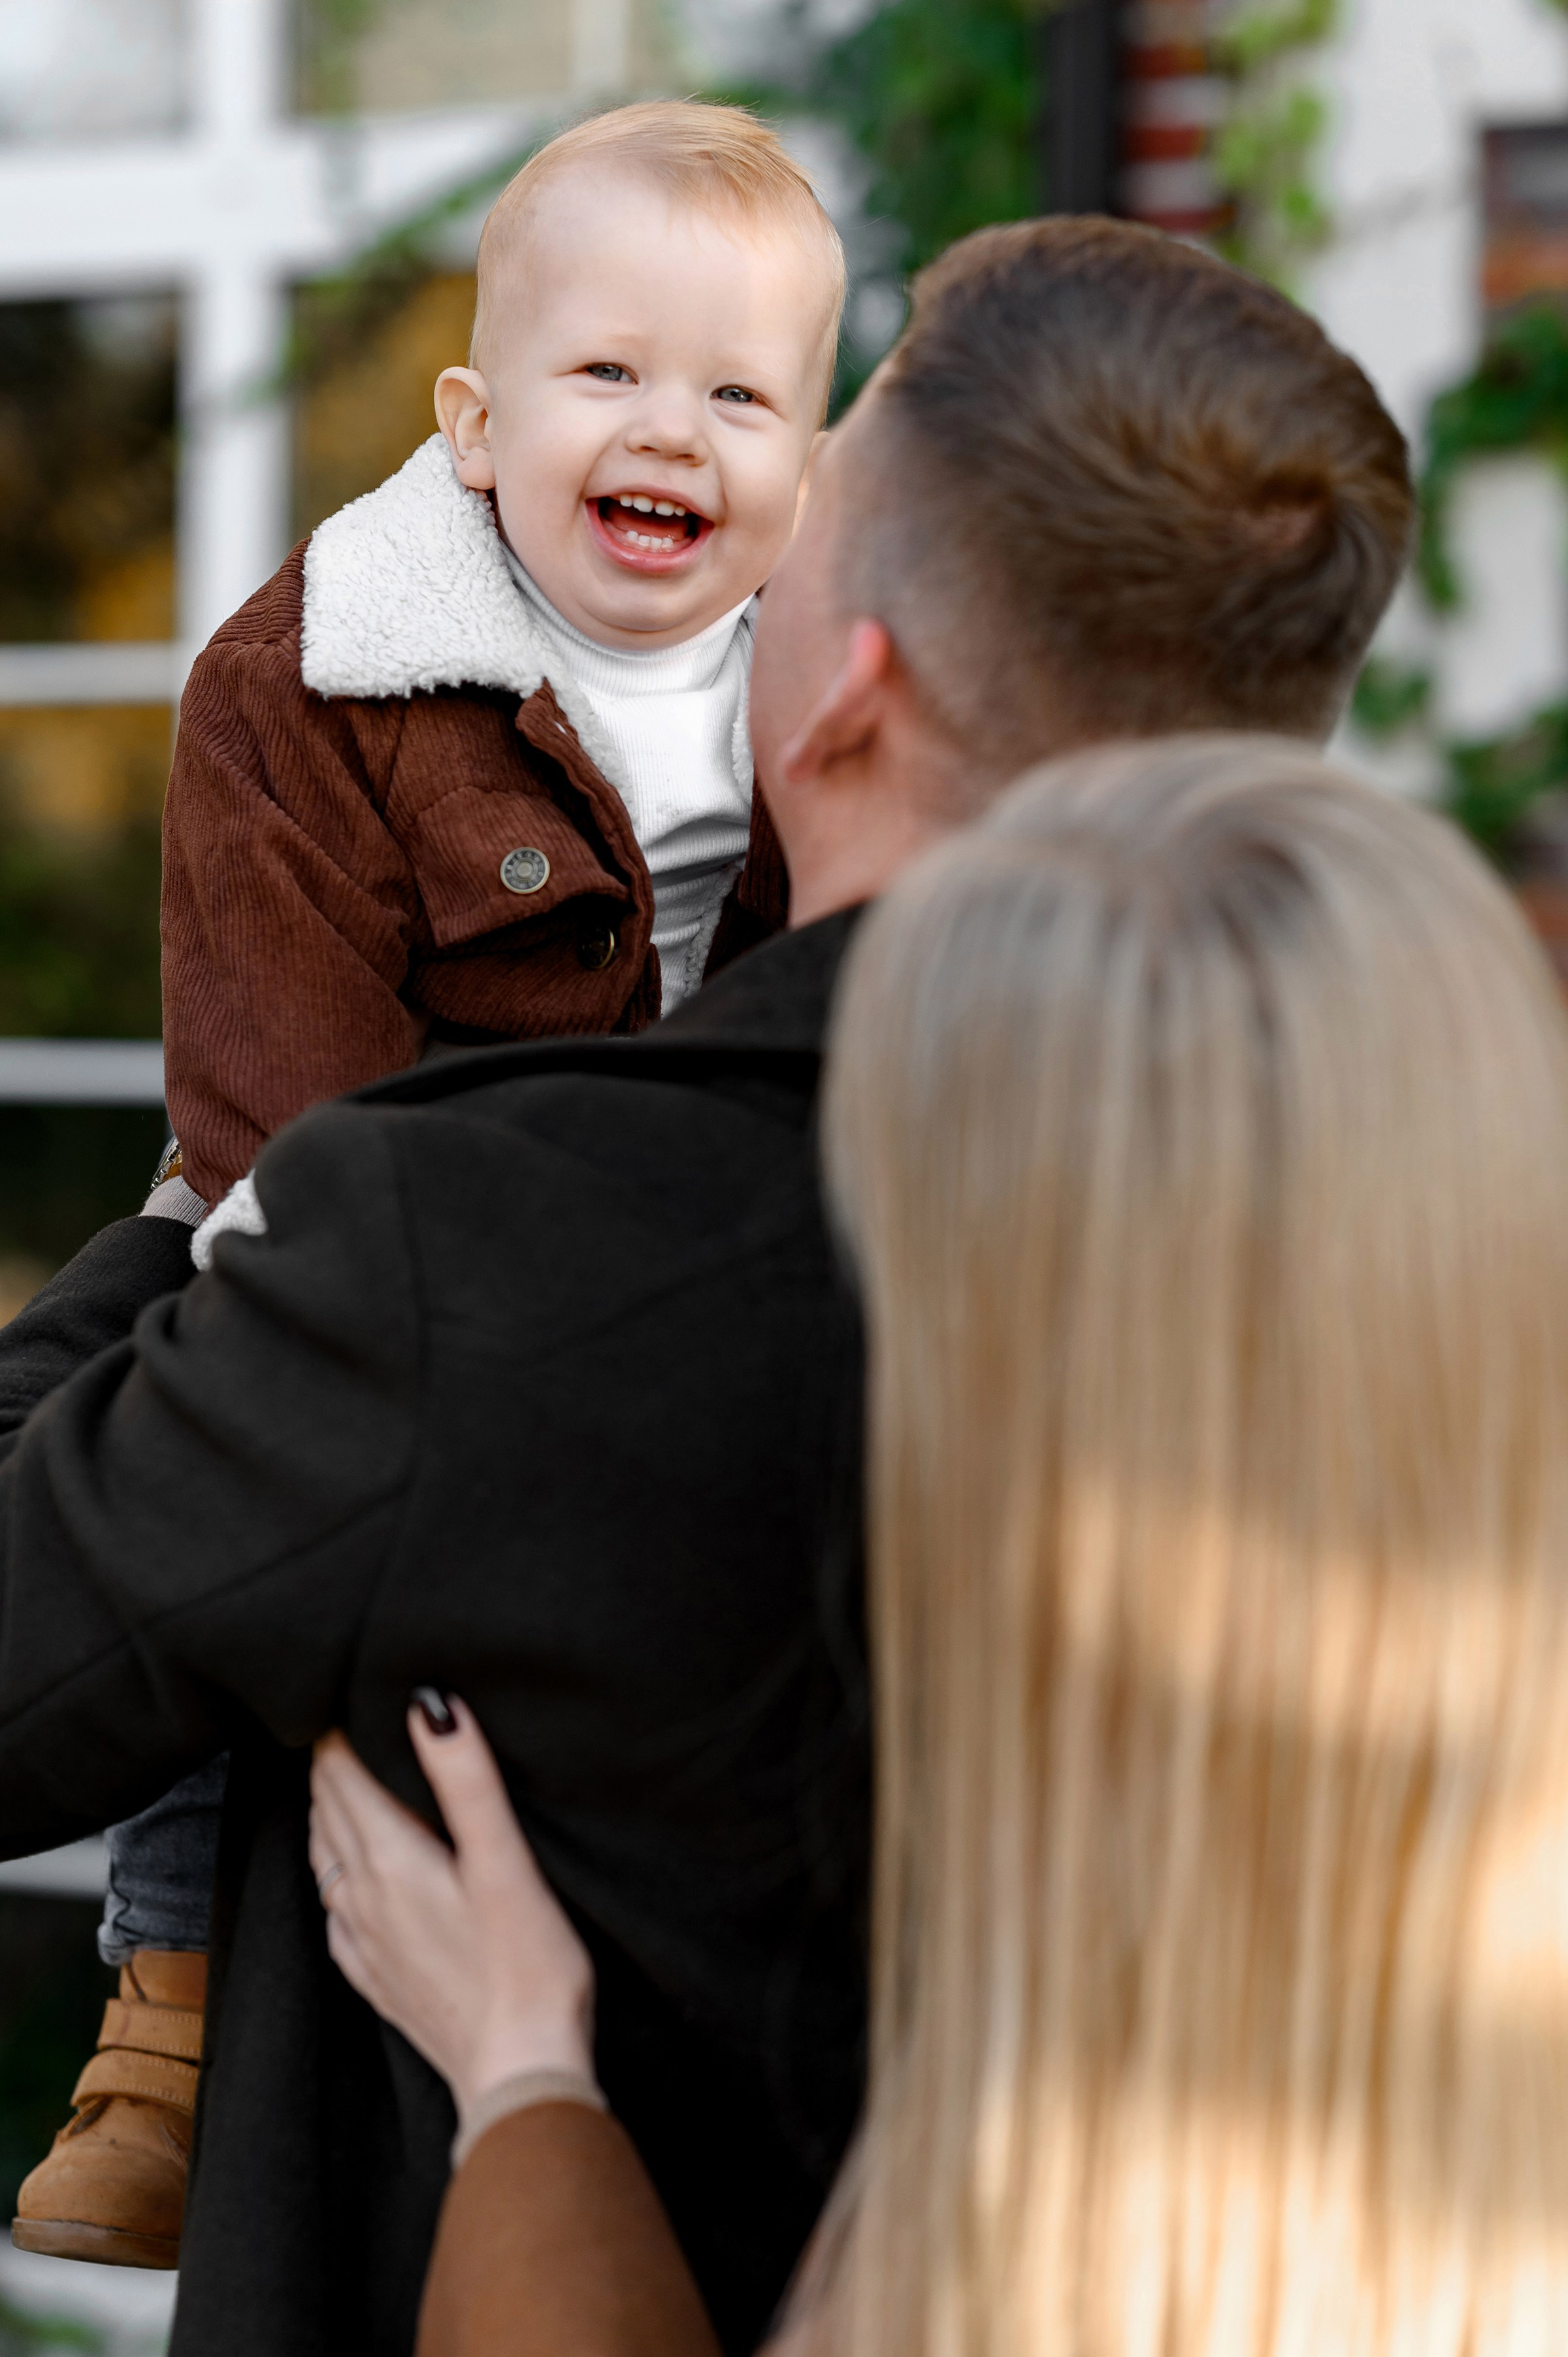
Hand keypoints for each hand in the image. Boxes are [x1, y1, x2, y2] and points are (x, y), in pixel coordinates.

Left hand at [309, 1698, 594, 2118]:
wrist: (518, 2073)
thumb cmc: (527, 1966)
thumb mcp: (505, 1860)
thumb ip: (466, 1779)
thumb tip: (430, 1703)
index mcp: (391, 1861)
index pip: (343, 1776)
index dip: (339, 1730)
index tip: (343, 1690)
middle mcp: (363, 1899)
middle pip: (328, 1811)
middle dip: (329, 1763)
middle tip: (339, 1720)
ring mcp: (365, 1944)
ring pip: (325, 1859)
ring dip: (327, 1813)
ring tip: (341, 1780)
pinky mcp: (378, 1979)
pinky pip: (335, 1913)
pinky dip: (335, 1873)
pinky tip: (350, 1876)